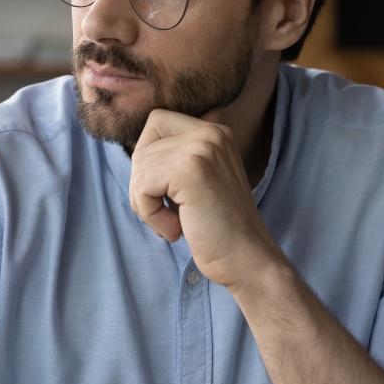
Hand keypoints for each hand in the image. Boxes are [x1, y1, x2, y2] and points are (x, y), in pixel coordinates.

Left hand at [129, 109, 280, 289]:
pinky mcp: (190, 170)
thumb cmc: (217, 229)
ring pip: (139, 168)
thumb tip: (135, 153)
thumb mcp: (196, 183)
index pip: (156, 123)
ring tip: (173, 225)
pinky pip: (143, 186)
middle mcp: (211, 132)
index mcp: (215, 132)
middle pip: (143, 148)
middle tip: (166, 216)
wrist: (248, 260)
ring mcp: (202, 148)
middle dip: (143, 187)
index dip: (148, 159)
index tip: (166, 192)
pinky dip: (150, 214)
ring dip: (146, 205)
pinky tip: (175, 230)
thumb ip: (173, 159)